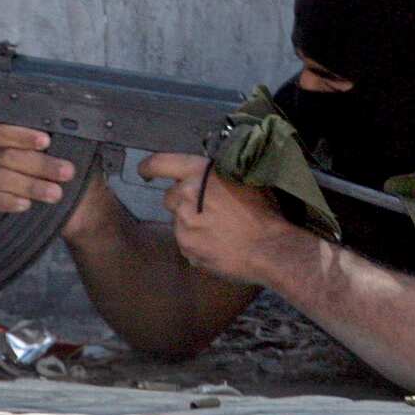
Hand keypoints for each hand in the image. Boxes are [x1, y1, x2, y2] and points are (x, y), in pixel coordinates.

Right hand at [0, 124, 110, 237]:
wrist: (83, 207)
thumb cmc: (76, 174)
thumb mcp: (77, 153)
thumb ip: (67, 139)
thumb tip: (70, 127)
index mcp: (18, 136)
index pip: (5, 129)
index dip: (23, 135)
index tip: (46, 141)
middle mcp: (2, 153)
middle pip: (7, 155)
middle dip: (40, 164)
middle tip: (66, 172)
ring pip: (0, 177)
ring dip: (30, 186)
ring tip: (55, 193)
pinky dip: (6, 201)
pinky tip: (25, 204)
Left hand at [138, 153, 296, 284]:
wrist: (269, 249)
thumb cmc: (263, 210)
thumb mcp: (243, 178)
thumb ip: (218, 173)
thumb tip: (208, 173)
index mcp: (198, 174)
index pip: (160, 163)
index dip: (149, 166)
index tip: (145, 171)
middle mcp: (184, 198)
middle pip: (170, 196)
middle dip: (183, 200)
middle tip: (207, 207)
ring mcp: (183, 227)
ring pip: (179, 221)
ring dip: (191, 222)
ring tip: (218, 229)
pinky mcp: (187, 250)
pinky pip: (187, 243)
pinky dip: (197, 243)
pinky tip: (218, 244)